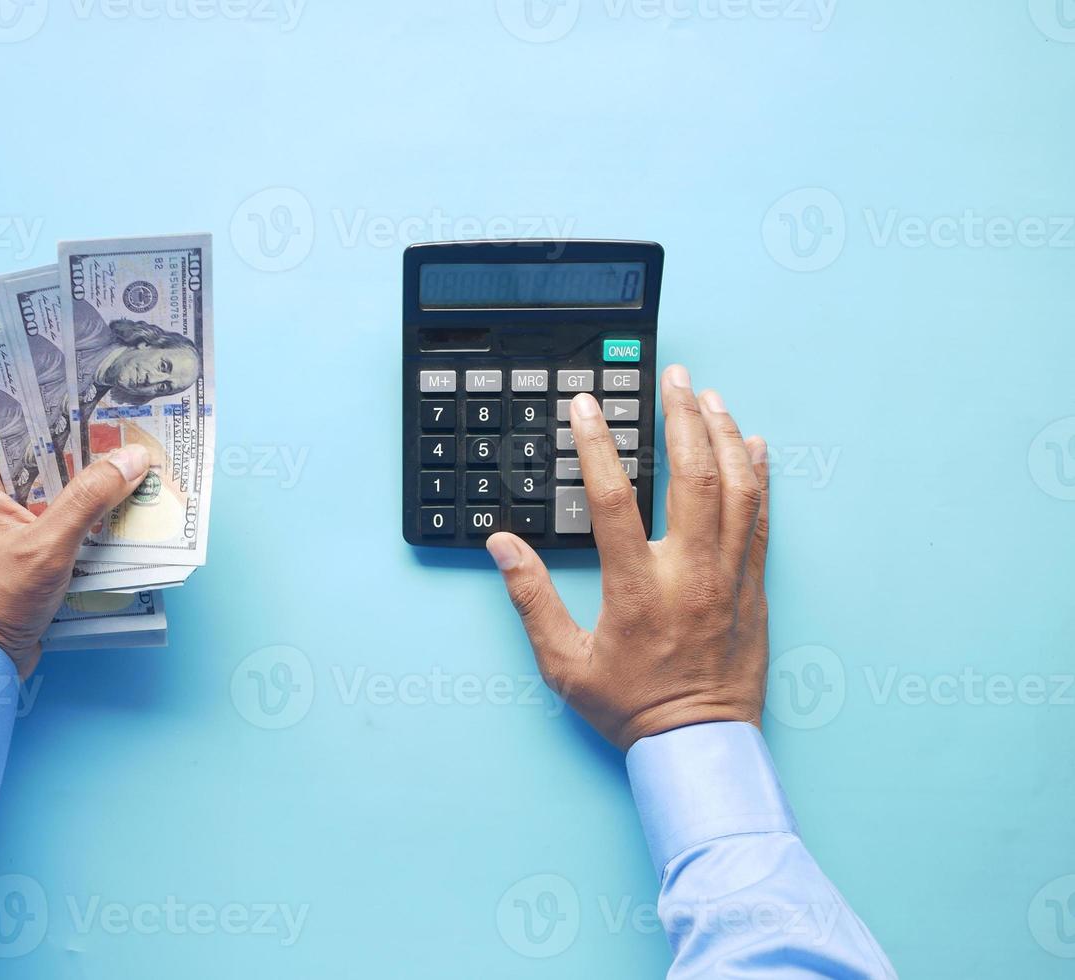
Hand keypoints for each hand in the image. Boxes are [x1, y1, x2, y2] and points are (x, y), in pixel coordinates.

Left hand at [0, 432, 150, 678]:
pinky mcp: (27, 545)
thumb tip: (133, 459)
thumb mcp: (45, 545)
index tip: (107, 398)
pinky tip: (127, 510)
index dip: (63, 408)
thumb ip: (89, 499)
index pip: (21, 422)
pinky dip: (92, 515)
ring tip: (143, 467)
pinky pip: (64, 517)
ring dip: (96, 484)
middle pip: (48, 454)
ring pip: (61, 487)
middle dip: (91, 448)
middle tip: (138, 432)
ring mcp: (8, 518)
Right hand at [485, 365, 769, 749]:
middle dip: (683, 417)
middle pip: (694, 476)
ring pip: (737, 489)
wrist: (699, 746)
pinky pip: (762, 519)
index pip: (615, 499)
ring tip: (710, 397)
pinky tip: (755, 444)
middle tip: (673, 378)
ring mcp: (730, 578)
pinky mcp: (755, 587)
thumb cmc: (630, 708)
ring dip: (724, 435)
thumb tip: (503, 547)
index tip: (586, 408)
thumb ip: (531, 599)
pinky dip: (761, 476)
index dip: (598, 446)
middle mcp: (690, 574)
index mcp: (639, 589)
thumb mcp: (563, 664)